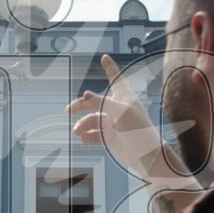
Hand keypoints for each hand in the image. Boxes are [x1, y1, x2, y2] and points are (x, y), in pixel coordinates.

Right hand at [67, 54, 198, 194]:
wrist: (145, 156)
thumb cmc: (138, 129)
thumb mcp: (120, 112)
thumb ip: (101, 102)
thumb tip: (85, 94)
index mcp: (124, 97)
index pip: (115, 78)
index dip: (110, 67)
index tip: (105, 57)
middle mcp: (117, 108)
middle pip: (94, 101)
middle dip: (80, 105)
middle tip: (68, 111)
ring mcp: (112, 123)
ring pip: (91, 119)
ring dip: (82, 124)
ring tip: (77, 131)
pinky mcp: (109, 138)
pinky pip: (93, 134)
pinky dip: (86, 135)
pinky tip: (83, 138)